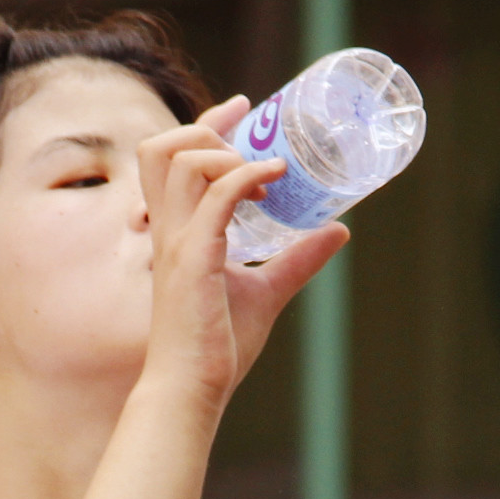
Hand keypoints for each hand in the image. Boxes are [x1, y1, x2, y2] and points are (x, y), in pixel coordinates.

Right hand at [134, 98, 349, 413]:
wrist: (193, 389)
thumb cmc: (217, 347)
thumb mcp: (266, 291)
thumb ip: (296, 260)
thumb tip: (338, 231)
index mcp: (176, 231)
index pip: (172, 159)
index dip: (207, 124)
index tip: (244, 109)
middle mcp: (169, 229)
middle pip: (161, 147)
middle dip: (205, 128)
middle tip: (251, 138)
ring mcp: (178, 242)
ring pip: (181, 161)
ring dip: (227, 153)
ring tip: (268, 173)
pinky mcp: (195, 258)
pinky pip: (216, 197)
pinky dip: (246, 176)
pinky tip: (276, 180)